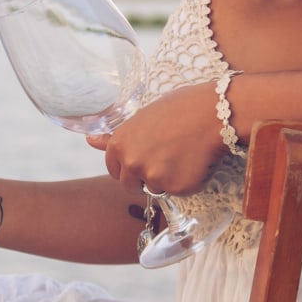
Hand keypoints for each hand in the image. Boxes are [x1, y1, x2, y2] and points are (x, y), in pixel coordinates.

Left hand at [86, 81, 225, 197]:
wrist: (212, 113)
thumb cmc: (179, 109)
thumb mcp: (142, 118)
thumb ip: (116, 136)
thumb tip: (89, 141)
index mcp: (120, 144)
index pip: (114, 170)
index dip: (129, 167)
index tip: (143, 161)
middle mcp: (132, 163)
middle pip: (131, 185)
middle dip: (146, 177)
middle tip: (166, 159)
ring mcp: (153, 177)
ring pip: (157, 189)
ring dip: (168, 179)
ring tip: (184, 154)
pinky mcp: (176, 188)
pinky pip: (180, 192)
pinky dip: (188, 182)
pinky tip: (196, 161)